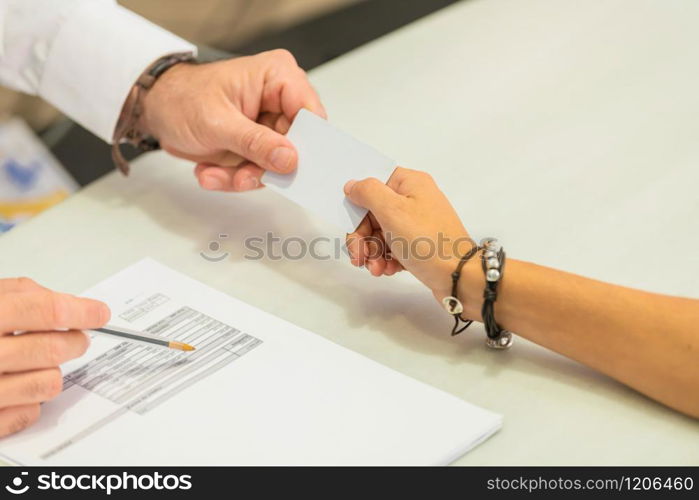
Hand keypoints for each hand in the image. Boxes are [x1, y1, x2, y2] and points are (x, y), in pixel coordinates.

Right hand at [0, 278, 109, 436]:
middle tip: (78, 337)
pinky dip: (30, 401)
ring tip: (37, 363)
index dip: (80, 310)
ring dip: (52, 372)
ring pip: (48, 383)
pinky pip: (28, 413)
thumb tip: (64, 301)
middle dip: (76, 341)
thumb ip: (19, 293)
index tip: (98, 313)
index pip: (44, 310)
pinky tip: (14, 388)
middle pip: (53, 349)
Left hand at [141, 49, 325, 191]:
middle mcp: (280, 100)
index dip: (305, 143)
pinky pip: (260, 172)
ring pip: (276, 166)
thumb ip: (255, 142)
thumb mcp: (217, 122)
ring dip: (243, 177)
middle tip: (240, 177)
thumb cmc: (182, 99)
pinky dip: (234, 178)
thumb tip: (289, 159)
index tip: (289, 167)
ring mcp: (271, 126)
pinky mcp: (259, 146)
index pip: (310, 113)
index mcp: (278, 77)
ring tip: (213, 174)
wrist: (157, 109)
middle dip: (264, 167)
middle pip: (296, 146)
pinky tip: (210, 172)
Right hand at [344, 167, 474, 299]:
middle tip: (359, 257)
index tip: (351, 224)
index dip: (358, 204)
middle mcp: (414, 199)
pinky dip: (386, 259)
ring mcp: (416, 223)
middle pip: (372, 213)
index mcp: (410, 183)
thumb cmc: (426, 240)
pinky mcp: (418, 244)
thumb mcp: (393, 210)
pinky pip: (392, 248)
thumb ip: (368, 192)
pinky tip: (388, 270)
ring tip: (377, 269)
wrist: (458, 277)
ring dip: (373, 253)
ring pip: (380, 233)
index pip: (373, 184)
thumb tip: (352, 185)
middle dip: (362, 237)